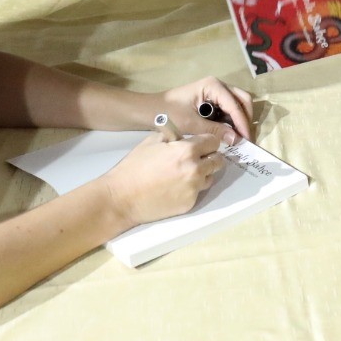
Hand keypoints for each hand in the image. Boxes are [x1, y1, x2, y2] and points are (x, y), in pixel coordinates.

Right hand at [103, 130, 224, 227]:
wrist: (122, 197)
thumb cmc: (134, 167)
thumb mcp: (152, 141)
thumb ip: (174, 136)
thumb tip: (185, 136)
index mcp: (188, 151)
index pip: (214, 142)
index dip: (208, 141)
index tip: (202, 144)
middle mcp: (196, 170)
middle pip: (218, 161)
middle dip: (210, 157)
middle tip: (198, 158)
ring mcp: (194, 189)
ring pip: (210, 177)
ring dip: (203, 173)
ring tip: (184, 173)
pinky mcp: (189, 204)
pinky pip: (198, 192)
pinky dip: (191, 188)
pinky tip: (175, 187)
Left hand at [158, 77, 254, 141]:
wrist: (148, 110)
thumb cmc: (167, 113)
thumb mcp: (191, 124)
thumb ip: (215, 130)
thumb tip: (236, 139)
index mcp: (212, 85)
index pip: (234, 104)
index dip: (242, 123)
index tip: (247, 139)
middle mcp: (217, 85)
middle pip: (241, 99)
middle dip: (246, 119)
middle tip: (247, 138)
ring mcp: (215, 92)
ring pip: (237, 104)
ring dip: (240, 120)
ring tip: (240, 138)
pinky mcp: (212, 100)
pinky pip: (228, 109)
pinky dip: (232, 120)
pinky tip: (232, 133)